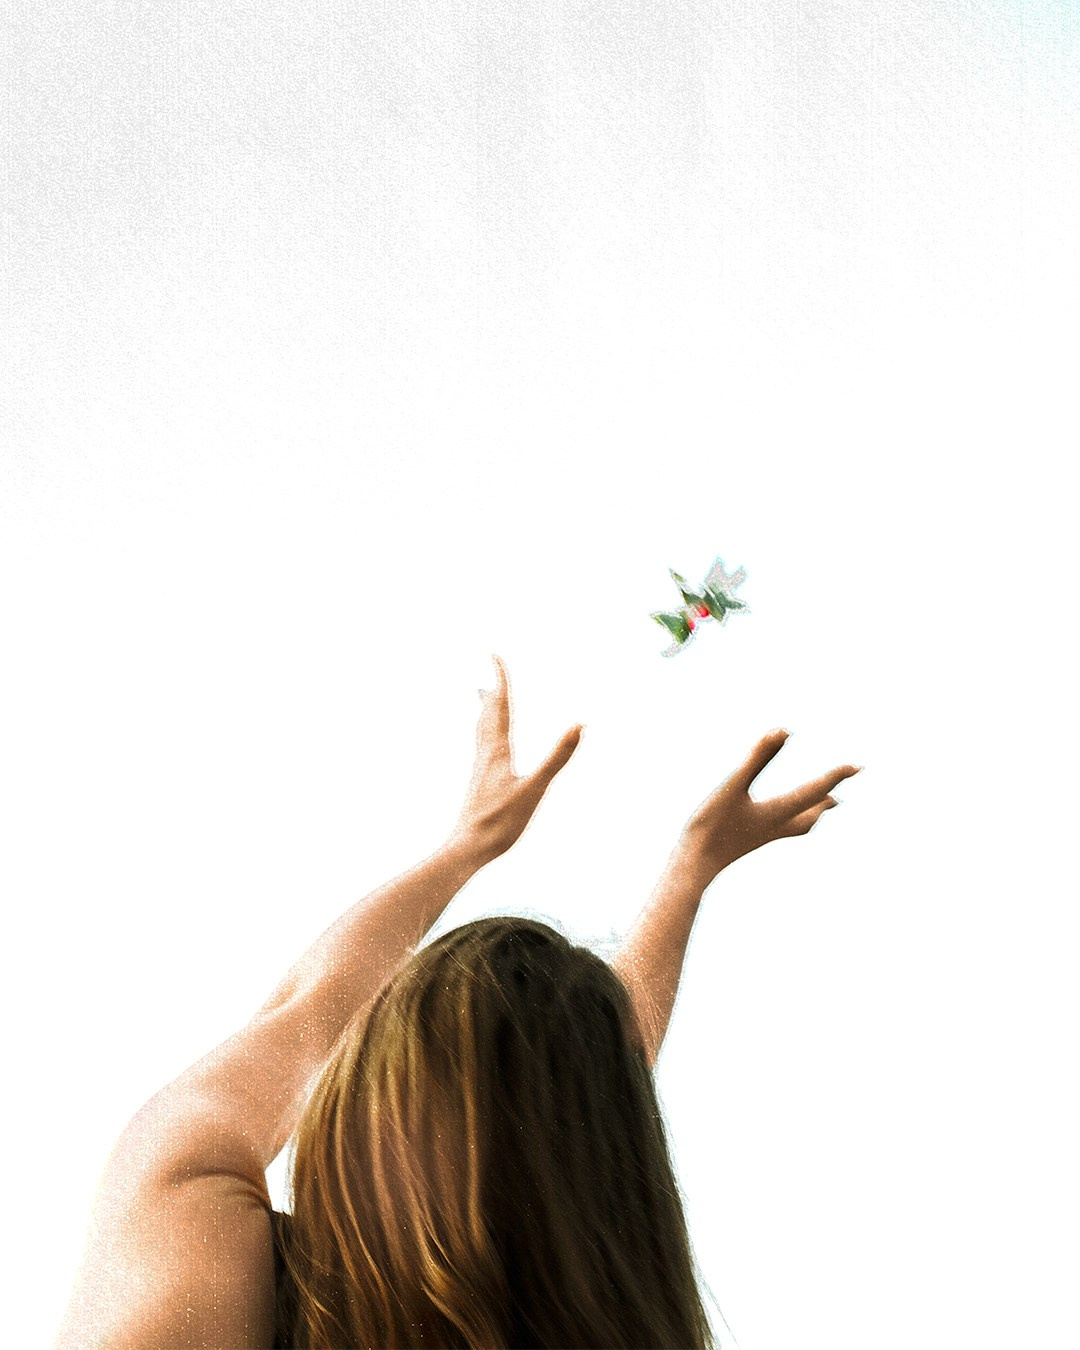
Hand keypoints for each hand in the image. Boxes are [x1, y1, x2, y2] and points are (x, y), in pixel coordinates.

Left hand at [452, 656, 582, 865]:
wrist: (468, 848)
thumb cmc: (500, 821)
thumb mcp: (535, 788)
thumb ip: (557, 757)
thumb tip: (579, 726)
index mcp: (497, 750)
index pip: (499, 706)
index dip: (500, 679)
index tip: (494, 656)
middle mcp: (485, 755)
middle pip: (487, 716)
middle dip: (491, 693)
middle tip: (488, 675)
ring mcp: (481, 771)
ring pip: (482, 733)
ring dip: (485, 713)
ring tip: (483, 702)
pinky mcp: (480, 786)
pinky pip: (483, 750)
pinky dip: (486, 736)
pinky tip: (488, 750)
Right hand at [678, 730, 860, 885]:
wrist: (694, 866)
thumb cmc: (712, 825)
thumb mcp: (734, 785)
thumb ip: (758, 757)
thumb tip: (784, 731)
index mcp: (777, 812)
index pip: (814, 791)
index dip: (835, 776)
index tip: (857, 767)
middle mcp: (776, 826)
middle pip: (811, 815)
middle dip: (828, 799)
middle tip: (845, 788)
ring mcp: (763, 836)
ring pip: (799, 825)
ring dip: (815, 812)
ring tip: (827, 804)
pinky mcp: (750, 840)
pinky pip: (781, 829)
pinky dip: (793, 819)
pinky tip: (779, 816)